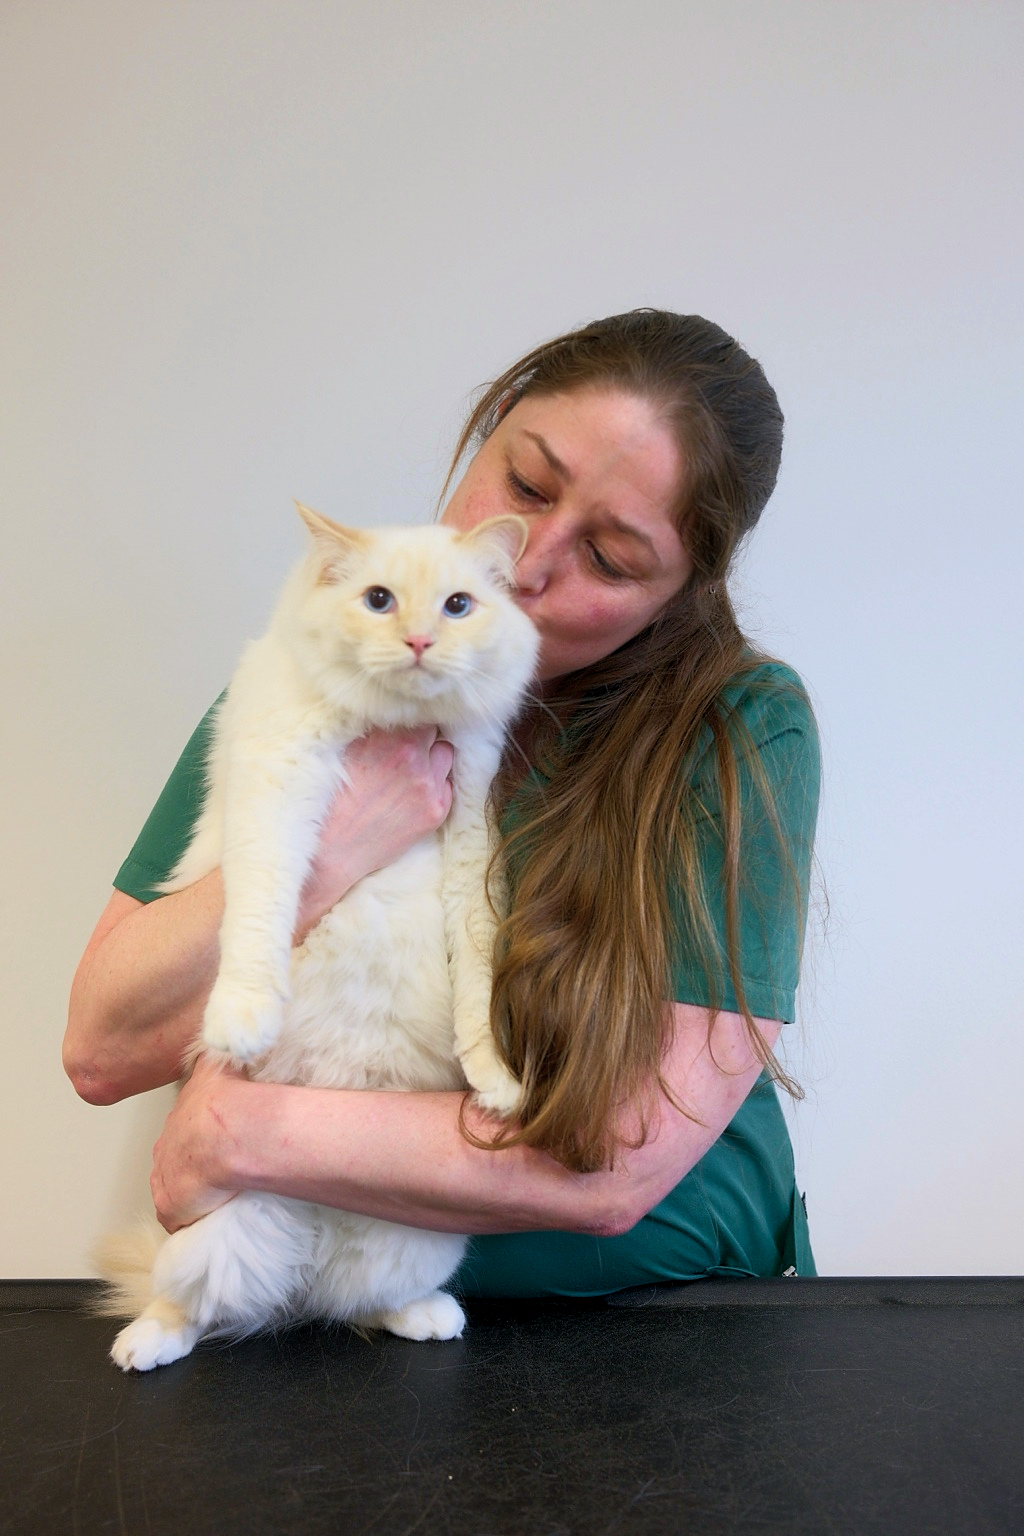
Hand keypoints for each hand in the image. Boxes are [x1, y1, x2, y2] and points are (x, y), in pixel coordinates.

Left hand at [150, 1054, 242, 1231]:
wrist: (228, 1131)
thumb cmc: (231, 1097)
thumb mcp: (218, 1064)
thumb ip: (213, 1058)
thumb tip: (220, 1041)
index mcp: (178, 1116)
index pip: (183, 1129)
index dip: (199, 1136)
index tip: (216, 1141)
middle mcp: (165, 1146)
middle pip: (176, 1158)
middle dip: (193, 1164)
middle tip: (220, 1169)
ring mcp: (165, 1178)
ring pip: (175, 1188)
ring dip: (192, 1193)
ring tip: (219, 1196)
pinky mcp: (171, 1207)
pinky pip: (178, 1218)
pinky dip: (191, 1219)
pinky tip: (210, 1216)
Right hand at [296, 726, 454, 936]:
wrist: (330, 850)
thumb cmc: (330, 799)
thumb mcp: (345, 751)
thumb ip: (372, 730)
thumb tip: (386, 713)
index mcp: (389, 736)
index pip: (416, 714)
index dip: (408, 722)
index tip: (402, 729)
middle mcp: (413, 755)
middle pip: (434, 732)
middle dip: (422, 739)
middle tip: (405, 752)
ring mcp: (428, 784)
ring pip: (445, 756)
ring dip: (433, 760)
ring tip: (411, 774)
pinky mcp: (436, 810)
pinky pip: (448, 786)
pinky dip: (436, 787)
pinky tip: (413, 795)